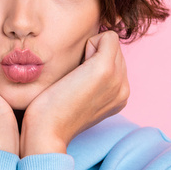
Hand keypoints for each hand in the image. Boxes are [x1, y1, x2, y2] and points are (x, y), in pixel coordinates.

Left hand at [19, 30, 128, 156]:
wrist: (46, 132)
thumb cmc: (52, 113)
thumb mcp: (79, 96)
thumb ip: (89, 78)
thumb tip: (87, 54)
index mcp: (119, 96)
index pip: (115, 60)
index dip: (92, 61)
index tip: (76, 83)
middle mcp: (124, 88)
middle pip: (114, 49)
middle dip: (93, 54)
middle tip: (74, 79)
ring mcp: (118, 79)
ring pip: (111, 42)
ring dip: (90, 49)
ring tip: (75, 76)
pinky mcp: (105, 69)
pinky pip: (108, 37)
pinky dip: (90, 43)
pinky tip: (76, 68)